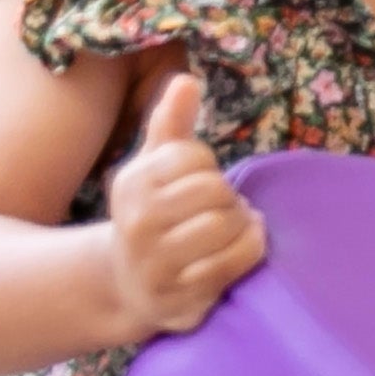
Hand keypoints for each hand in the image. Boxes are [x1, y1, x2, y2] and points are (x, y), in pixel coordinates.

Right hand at [102, 69, 265, 340]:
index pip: (193, 157)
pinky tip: (241, 246)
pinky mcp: (178, 295)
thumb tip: (186, 79)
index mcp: (133, 182)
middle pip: (214, 191)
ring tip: (234, 226)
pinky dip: (248, 251)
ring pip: (225, 226)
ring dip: (243, 225)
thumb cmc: (152, 212)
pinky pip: (232, 263)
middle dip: (229, 197)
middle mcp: (138, 222)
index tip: (202, 180)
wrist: (126, 282)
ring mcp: (156, 262)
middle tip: (225, 207)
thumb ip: (171, 123)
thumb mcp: (153, 165)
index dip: (209, 167)